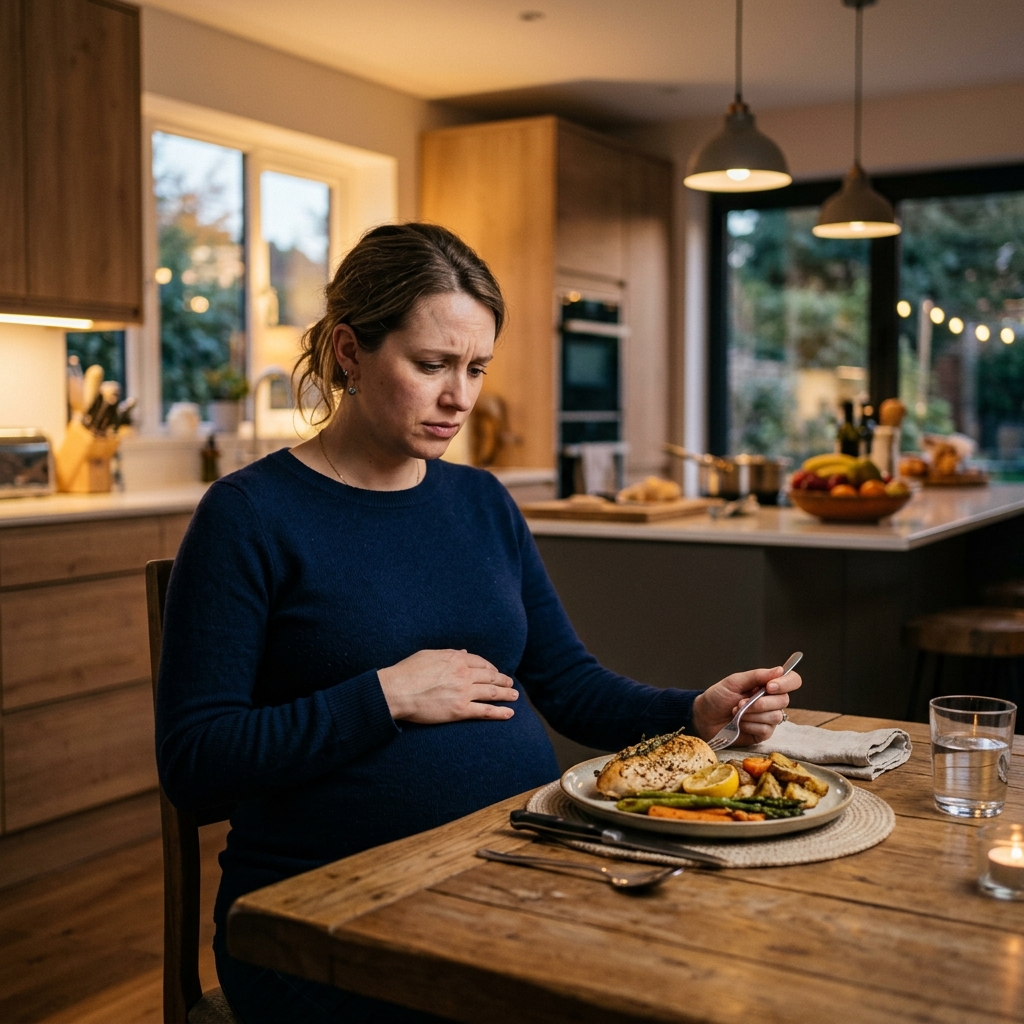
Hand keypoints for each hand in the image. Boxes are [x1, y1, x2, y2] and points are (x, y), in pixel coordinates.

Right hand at [377, 649, 517, 723]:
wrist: (397, 691)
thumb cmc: (408, 671)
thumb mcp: (429, 655)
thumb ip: (449, 654)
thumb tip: (463, 652)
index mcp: (456, 659)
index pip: (480, 662)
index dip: (491, 668)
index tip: (495, 672)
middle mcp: (464, 674)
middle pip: (490, 676)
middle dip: (503, 680)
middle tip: (510, 684)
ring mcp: (463, 692)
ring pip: (491, 692)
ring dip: (506, 694)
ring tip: (514, 696)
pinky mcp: (460, 710)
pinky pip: (485, 711)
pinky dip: (499, 712)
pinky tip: (509, 713)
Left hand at [690, 665, 801, 745]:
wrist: (703, 717)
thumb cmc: (717, 697)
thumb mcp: (734, 682)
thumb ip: (756, 676)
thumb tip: (780, 670)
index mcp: (766, 685)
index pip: (791, 681)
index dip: (786, 683)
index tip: (769, 686)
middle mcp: (771, 701)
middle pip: (784, 700)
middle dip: (760, 702)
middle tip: (740, 703)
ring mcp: (768, 718)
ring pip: (775, 716)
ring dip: (752, 714)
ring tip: (736, 712)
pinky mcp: (763, 733)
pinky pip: (766, 729)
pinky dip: (750, 725)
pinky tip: (740, 723)